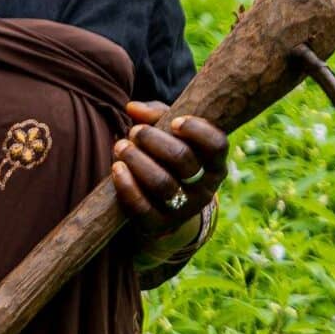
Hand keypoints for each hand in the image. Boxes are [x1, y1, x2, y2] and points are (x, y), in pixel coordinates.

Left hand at [110, 100, 227, 240]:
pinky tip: (117, 168)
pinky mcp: (160, 225)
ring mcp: (184, 210)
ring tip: (121, 146)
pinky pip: (143, 208)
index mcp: (214, 164)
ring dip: (137, 160)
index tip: (174, 121)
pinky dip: (127, 186)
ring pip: (162, 183)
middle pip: (183, 159)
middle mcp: (204, 189)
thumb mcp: (169, 135)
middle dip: (153, 140)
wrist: (160, 208)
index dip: (197, 130)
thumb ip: (155, 115)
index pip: (217, 145)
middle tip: (135, 132)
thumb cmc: (166, 159)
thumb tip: (133, 108)